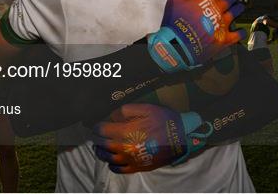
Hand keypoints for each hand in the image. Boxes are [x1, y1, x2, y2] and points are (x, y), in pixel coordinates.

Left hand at [93, 103, 211, 173]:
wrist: (181, 138)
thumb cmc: (164, 121)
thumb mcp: (146, 108)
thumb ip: (126, 110)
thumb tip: (112, 115)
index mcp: (125, 131)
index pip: (102, 130)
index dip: (97, 126)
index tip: (96, 124)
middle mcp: (124, 147)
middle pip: (102, 144)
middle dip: (97, 139)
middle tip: (96, 135)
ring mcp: (130, 159)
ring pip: (108, 158)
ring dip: (101, 152)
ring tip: (100, 147)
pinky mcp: (137, 167)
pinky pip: (118, 169)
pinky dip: (112, 165)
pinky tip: (112, 160)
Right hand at [148, 0, 245, 72]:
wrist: (177, 45)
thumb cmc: (175, 23)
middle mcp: (218, 10)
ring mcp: (222, 25)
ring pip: (236, 13)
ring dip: (239, 8)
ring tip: (240, 6)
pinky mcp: (224, 39)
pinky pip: (238, 34)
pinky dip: (240, 31)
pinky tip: (240, 30)